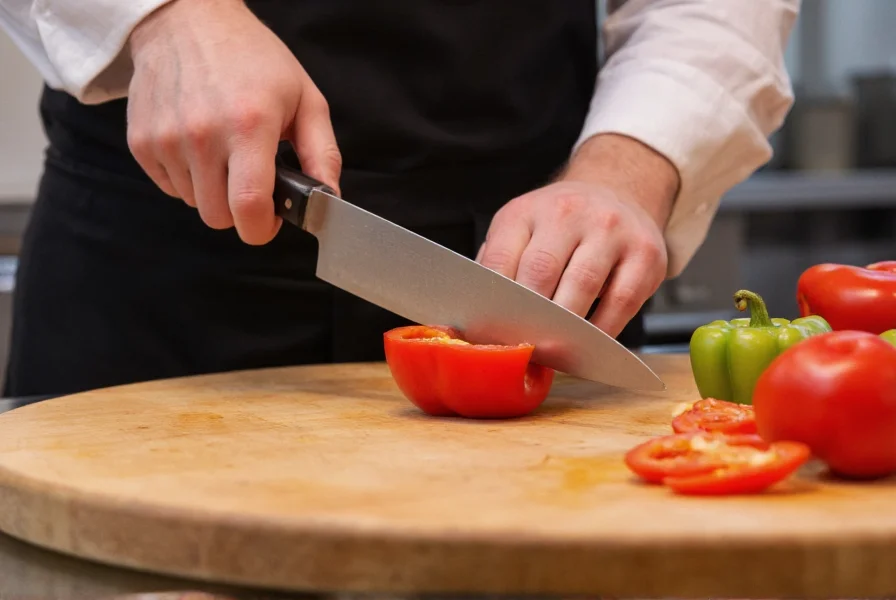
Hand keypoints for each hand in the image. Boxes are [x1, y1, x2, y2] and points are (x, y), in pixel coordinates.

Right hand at [126, 0, 341, 243]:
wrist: (187, 21)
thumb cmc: (252, 57)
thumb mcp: (304, 98)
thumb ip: (322, 153)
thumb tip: (329, 198)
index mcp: (249, 126)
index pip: (248, 208)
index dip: (261, 229)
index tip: (269, 221)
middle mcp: (202, 136)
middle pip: (219, 217)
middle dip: (239, 211)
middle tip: (250, 179)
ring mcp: (166, 140)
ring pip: (195, 204)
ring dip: (213, 191)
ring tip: (223, 151)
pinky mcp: (141, 142)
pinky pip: (170, 187)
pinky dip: (187, 178)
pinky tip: (198, 145)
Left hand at [477, 134, 679, 337]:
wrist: (616, 191)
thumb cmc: (558, 226)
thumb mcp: (521, 231)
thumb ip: (499, 269)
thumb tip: (477, 322)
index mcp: (526, 211)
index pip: (500, 261)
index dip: (494, 306)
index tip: (491, 337)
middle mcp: (568, 212)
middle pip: (540, 274)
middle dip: (528, 319)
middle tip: (521, 349)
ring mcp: (611, 230)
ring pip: (582, 288)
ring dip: (564, 330)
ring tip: (552, 352)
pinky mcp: (646, 253)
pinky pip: (621, 302)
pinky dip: (602, 331)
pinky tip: (588, 345)